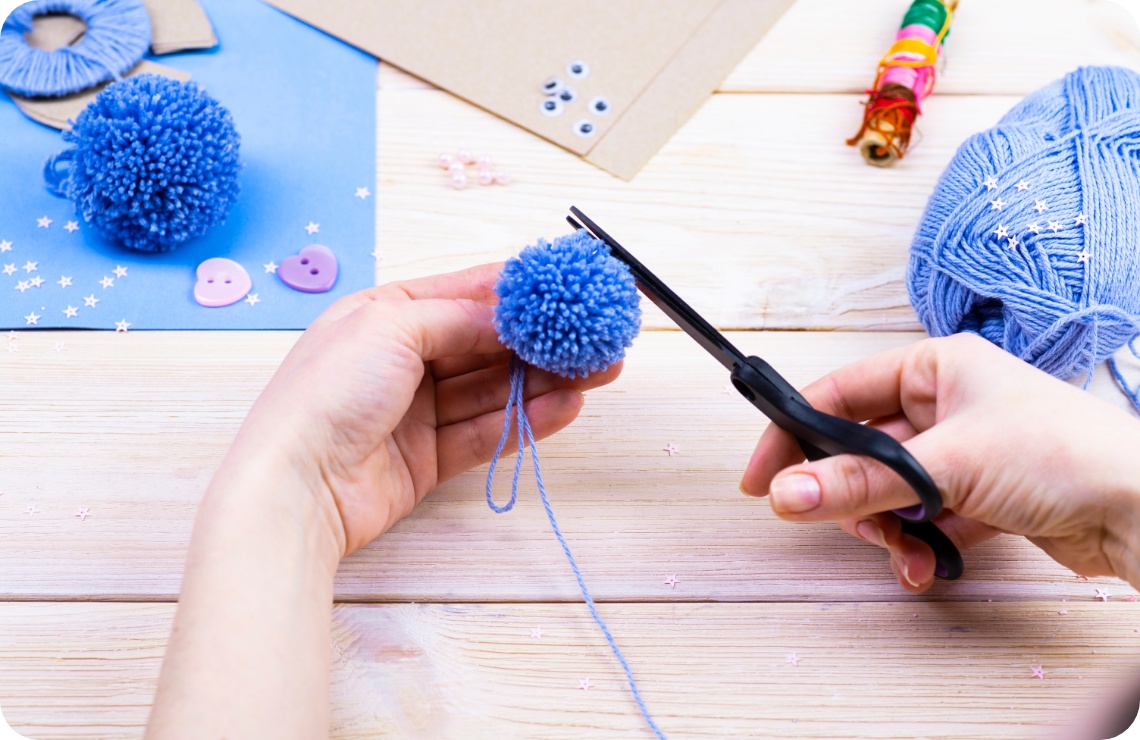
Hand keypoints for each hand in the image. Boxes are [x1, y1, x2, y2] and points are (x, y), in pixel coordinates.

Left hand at [230, 263, 620, 556]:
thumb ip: (461, 318)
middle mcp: (401, 360)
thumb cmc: (328, 392)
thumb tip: (513, 317)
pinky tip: (566, 405)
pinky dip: (527, 418)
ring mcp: (415, 411)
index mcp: (383, 315)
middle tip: (597, 337)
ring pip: (493, 389)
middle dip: (542, 340)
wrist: (294, 486)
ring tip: (597, 371)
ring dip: (545, 379)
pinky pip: (487, 432)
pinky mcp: (428, 458)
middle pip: (485, 344)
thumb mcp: (392, 326)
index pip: (463, 294)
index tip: (568, 287)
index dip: (517, 292)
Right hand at [740, 333, 1139, 591]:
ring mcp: (963, 453)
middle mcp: (946, 406)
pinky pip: (920, 519)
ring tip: (901, 549)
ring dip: (883, 528)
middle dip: (846, 493)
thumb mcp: (949, 463)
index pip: (841, 393)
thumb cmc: (1066, 454)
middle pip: (859, 449)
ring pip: (886, 492)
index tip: (762, 475)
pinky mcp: (979, 497)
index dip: (795, 432)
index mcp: (937, 368)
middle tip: (833, 519)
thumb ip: (862, 482)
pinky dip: (915, 545)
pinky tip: (926, 566)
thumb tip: (787, 492)